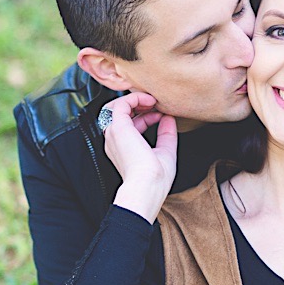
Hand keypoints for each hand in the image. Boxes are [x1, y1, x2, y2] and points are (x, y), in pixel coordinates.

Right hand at [102, 92, 177, 222]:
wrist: (147, 186)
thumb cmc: (155, 179)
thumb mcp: (165, 151)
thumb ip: (166, 134)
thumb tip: (169, 118)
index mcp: (123, 148)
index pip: (131, 125)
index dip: (147, 116)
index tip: (162, 117)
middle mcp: (114, 140)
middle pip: (122, 113)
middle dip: (139, 105)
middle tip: (157, 105)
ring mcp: (114, 133)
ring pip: (118, 106)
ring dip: (136, 99)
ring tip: (152, 100)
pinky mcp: (118, 127)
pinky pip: (121, 103)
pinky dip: (135, 98)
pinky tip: (149, 100)